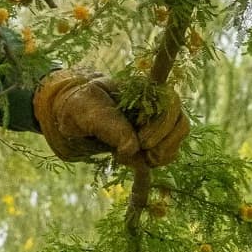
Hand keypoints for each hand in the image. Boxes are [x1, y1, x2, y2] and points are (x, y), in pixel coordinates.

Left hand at [33, 69, 188, 166]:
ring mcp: (156, 122)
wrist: (71, 115)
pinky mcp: (153, 139)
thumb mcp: (86, 110)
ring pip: (178, 136)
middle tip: (142, 151)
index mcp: (140, 90)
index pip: (170, 100)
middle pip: (180, 121)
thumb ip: (108, 125)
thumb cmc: (79, 106)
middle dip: (164, 142)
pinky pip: (169, 150)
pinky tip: (140, 161)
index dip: (163, 123)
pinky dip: (158, 159)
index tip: (143, 142)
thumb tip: (132, 148)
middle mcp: (154, 104)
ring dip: (163, 152)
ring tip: (139, 158)